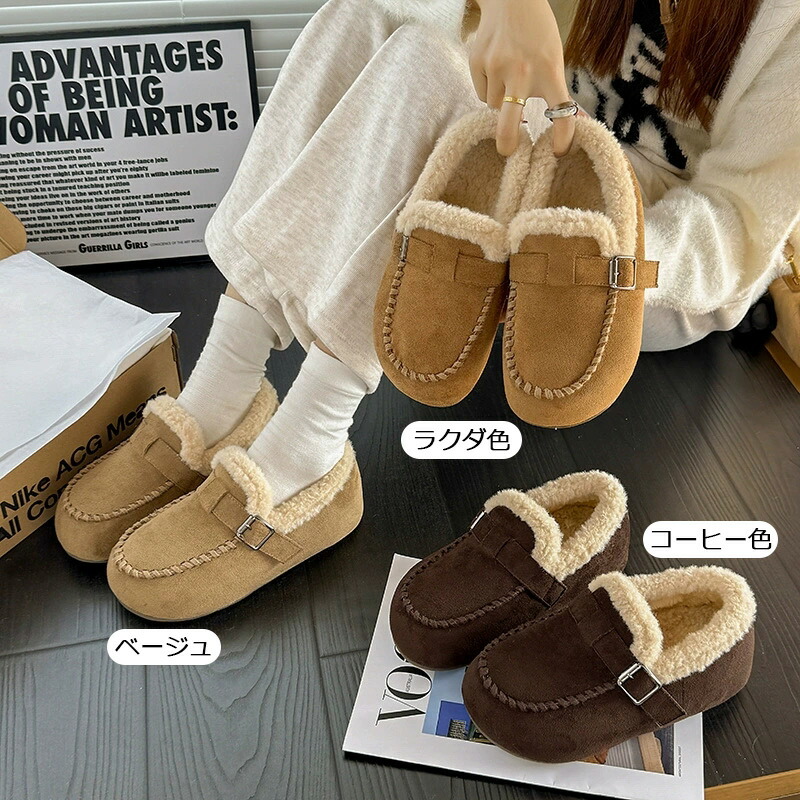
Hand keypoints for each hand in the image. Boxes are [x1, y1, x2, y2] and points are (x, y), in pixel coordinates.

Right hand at [470, 0, 574, 156]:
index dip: (563, 136)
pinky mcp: (477, 63)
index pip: (561, 111)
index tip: (559, 150)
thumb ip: (553, 88)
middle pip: (508, 122)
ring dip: (500, 104)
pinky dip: (488, 89)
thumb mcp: (554, 57)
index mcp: (549, 70)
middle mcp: (522, 71)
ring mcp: (496, 67)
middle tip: (508, 150)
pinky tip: (495, 70)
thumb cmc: (537, 33)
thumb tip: (566, 121)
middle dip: (507, 142)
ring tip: (507, 80)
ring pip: (494, 107)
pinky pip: (482, 93)